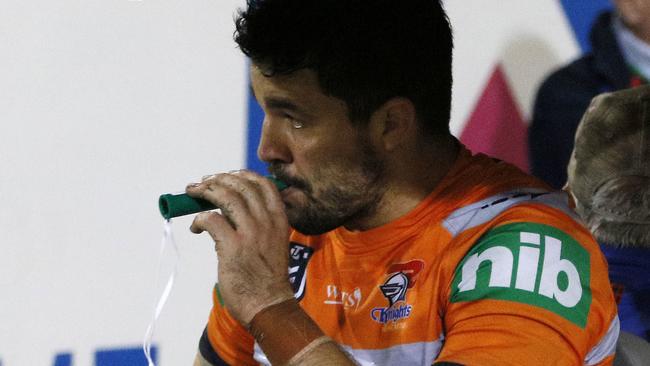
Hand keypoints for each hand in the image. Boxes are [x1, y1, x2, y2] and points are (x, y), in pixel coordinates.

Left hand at [187, 170, 293, 324]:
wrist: (269, 305)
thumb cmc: (268, 278)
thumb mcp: (274, 243)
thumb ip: (260, 225)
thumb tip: (230, 210)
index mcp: (279, 219)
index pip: (264, 184)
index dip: (243, 175)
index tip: (228, 175)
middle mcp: (267, 222)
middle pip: (242, 186)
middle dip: (219, 179)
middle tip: (203, 183)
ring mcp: (251, 233)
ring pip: (225, 197)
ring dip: (205, 191)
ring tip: (193, 193)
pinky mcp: (233, 247)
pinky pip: (211, 220)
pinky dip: (199, 220)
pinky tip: (196, 228)